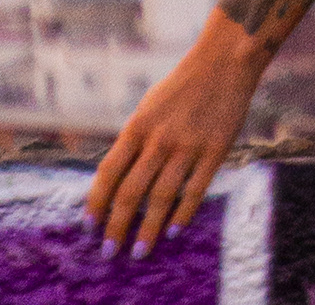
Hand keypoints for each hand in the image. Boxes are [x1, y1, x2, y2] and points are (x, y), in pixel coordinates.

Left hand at [85, 10, 268, 258]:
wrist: (224, 61)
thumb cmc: (182, 86)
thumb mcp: (148, 107)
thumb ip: (134, 141)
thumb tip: (115, 180)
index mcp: (139, 125)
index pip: (109, 172)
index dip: (96, 202)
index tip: (89, 226)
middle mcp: (160, 138)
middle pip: (131, 192)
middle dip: (117, 226)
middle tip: (109, 252)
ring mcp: (189, 145)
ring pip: (162, 198)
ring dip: (148, 230)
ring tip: (139, 252)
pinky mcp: (215, 150)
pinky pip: (195, 190)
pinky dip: (183, 214)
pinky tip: (173, 231)